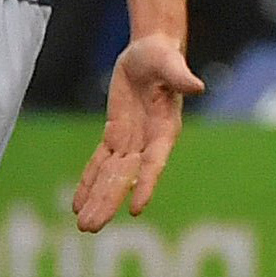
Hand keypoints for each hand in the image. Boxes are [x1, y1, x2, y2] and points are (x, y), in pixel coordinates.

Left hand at [72, 33, 204, 230]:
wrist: (151, 49)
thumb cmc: (163, 54)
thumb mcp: (168, 62)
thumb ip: (180, 76)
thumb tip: (198, 86)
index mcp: (166, 129)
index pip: (154, 162)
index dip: (146, 185)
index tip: (136, 209)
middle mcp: (149, 142)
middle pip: (126, 177)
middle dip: (108, 202)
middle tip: (90, 227)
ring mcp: (131, 141)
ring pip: (111, 176)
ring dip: (97, 199)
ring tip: (83, 225)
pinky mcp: (115, 134)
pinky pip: (100, 163)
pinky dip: (89, 182)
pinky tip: (77, 203)